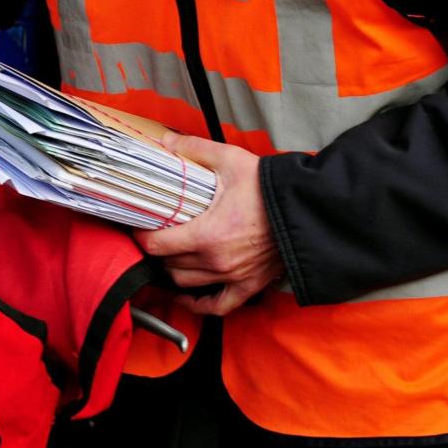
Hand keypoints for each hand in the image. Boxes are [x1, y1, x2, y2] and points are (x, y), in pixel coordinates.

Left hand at [133, 133, 283, 315]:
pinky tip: (187, 296)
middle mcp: (216, 261)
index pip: (156, 245)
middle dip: (157, 250)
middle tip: (156, 234)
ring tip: (170, 255)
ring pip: (185, 283)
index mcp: (207, 234)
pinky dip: (198, 304)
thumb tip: (166, 141)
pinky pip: (217, 306)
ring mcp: (232, 276)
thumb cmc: (270, 188)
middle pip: (167, 264)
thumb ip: (194, 150)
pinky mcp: (249, 285)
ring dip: (172, 271)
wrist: (308, 209)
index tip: (139, 225)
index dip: (141, 235)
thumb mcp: (231, 160)